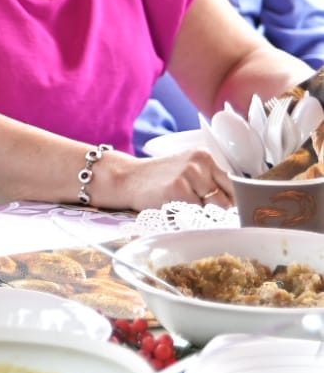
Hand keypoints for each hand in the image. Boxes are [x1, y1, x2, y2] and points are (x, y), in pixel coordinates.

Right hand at [113, 148, 233, 209]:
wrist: (128, 178)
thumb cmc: (162, 179)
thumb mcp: (191, 171)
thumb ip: (215, 181)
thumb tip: (245, 205)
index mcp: (208, 155)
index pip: (240, 182)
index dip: (242, 199)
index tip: (243, 210)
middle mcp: (201, 161)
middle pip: (232, 197)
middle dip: (224, 209)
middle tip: (205, 209)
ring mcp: (190, 174)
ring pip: (218, 207)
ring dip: (207, 214)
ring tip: (188, 207)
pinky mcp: (178, 189)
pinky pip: (199, 213)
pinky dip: (192, 217)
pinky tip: (177, 207)